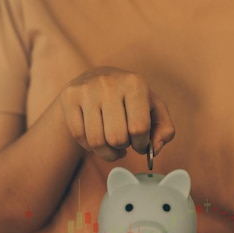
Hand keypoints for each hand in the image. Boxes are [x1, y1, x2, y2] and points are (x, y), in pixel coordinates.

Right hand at [59, 66, 174, 161]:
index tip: (140, 143)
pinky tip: (97, 138)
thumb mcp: (154, 109)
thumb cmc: (130, 99)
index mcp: (135, 84)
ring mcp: (86, 90)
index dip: (141, 144)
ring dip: (107, 152)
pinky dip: (90, 146)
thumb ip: (164, 131)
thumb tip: (154, 150)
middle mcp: (109, 83)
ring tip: (112, 145)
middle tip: (124, 142)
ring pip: (96, 141)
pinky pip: (79, 137)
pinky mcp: (69, 97)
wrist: (96, 79)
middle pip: (116, 138)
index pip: (139, 128)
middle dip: (123, 147)